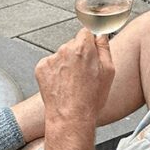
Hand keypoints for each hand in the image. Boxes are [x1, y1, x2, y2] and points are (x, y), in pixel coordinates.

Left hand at [35, 31, 115, 149]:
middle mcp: (65, 49)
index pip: (86, 31)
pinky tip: (63, 85)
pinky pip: (51, 64)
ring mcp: (51, 59)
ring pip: (62, 55)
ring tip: (74, 83)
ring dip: (67, 63)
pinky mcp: (41, 68)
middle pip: (73, 44)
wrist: (70, 117)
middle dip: (79, 54)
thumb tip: (101, 34)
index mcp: (83, 47)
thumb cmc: (91, 98)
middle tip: (85, 73)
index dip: (90, 41)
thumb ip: (104, 47)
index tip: (92, 49)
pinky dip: (55, 72)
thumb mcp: (109, 71)